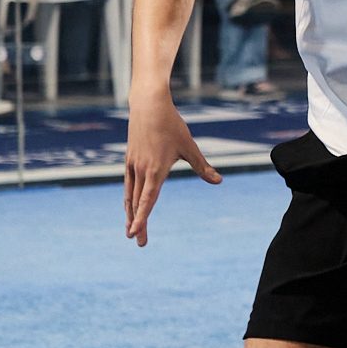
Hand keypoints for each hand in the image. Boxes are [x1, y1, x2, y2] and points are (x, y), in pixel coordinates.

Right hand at [122, 90, 222, 246]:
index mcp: (156, 170)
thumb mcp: (189, 146)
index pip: (147, 200)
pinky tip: (129, 205)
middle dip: (137, 223)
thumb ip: (202, 166)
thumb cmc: (171, 125)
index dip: (141, 219)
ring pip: (129, 195)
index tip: (135, 234)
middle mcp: (141, 170)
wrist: (148, 105)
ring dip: (129, 213)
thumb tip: (218, 181)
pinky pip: (127, 183)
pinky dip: (128, 197)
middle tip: (138, 242)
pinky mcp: (129, 159)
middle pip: (137, 203)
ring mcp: (133, 165)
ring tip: (129, 229)